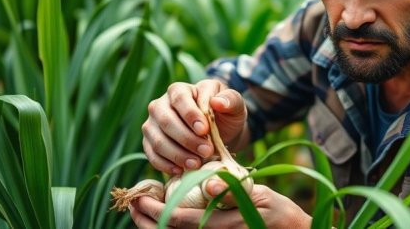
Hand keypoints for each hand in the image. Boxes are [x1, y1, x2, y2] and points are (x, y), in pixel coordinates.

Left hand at [129, 184, 311, 228]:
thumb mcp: (260, 197)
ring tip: (140, 211)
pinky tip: (162, 216)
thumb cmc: (277, 213)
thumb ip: (234, 191)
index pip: (178, 221)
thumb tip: (212, 185)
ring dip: (151, 226)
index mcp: (222, 226)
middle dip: (145, 221)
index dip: (155, 209)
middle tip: (132, 203)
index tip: (141, 194)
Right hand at [142, 79, 247, 174]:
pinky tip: (182, 170)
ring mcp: (152, 125)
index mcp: (179, 90)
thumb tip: (217, 102)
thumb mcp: (234, 104)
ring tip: (196, 163)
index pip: (179, 98)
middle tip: (207, 151)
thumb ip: (230, 99)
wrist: (220, 132)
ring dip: (177, 155)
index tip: (205, 130)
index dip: (190, 115)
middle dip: (187, 139)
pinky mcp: (150, 143)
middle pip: (166, 121)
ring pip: (157, 140)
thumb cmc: (225, 114)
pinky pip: (152, 155)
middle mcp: (160, 105)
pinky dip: (166, 165)